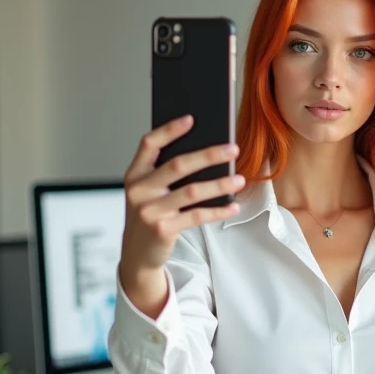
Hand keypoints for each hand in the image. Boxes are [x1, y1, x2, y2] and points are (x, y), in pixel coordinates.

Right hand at [120, 115, 244, 276]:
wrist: (137, 254)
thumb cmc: (150, 215)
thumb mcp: (150, 192)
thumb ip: (166, 174)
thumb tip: (207, 153)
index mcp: (134, 174)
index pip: (149, 144)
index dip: (170, 130)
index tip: (192, 119)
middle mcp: (138, 190)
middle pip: (177, 165)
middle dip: (208, 155)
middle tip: (233, 149)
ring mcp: (149, 211)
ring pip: (191, 192)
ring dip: (219, 184)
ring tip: (240, 180)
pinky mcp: (162, 230)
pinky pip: (196, 216)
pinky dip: (217, 211)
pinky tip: (233, 206)